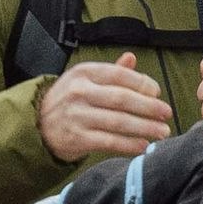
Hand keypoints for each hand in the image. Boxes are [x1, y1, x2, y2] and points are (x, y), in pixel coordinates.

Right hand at [37, 51, 170, 162]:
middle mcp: (80, 92)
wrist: (36, 125)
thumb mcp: (84, 79)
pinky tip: (143, 146)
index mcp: (84, 73)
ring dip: (144, 127)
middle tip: (167, 113)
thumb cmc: (67, 100)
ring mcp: (77, 116)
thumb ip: (110, 71)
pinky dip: (129, 144)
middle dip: (149, 107)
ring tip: (162, 132)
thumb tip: (132, 57)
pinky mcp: (76, 138)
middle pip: (122, 99)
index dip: (143, 84)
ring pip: (118, 122)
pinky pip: (109, 142)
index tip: (157, 92)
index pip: (120, 76)